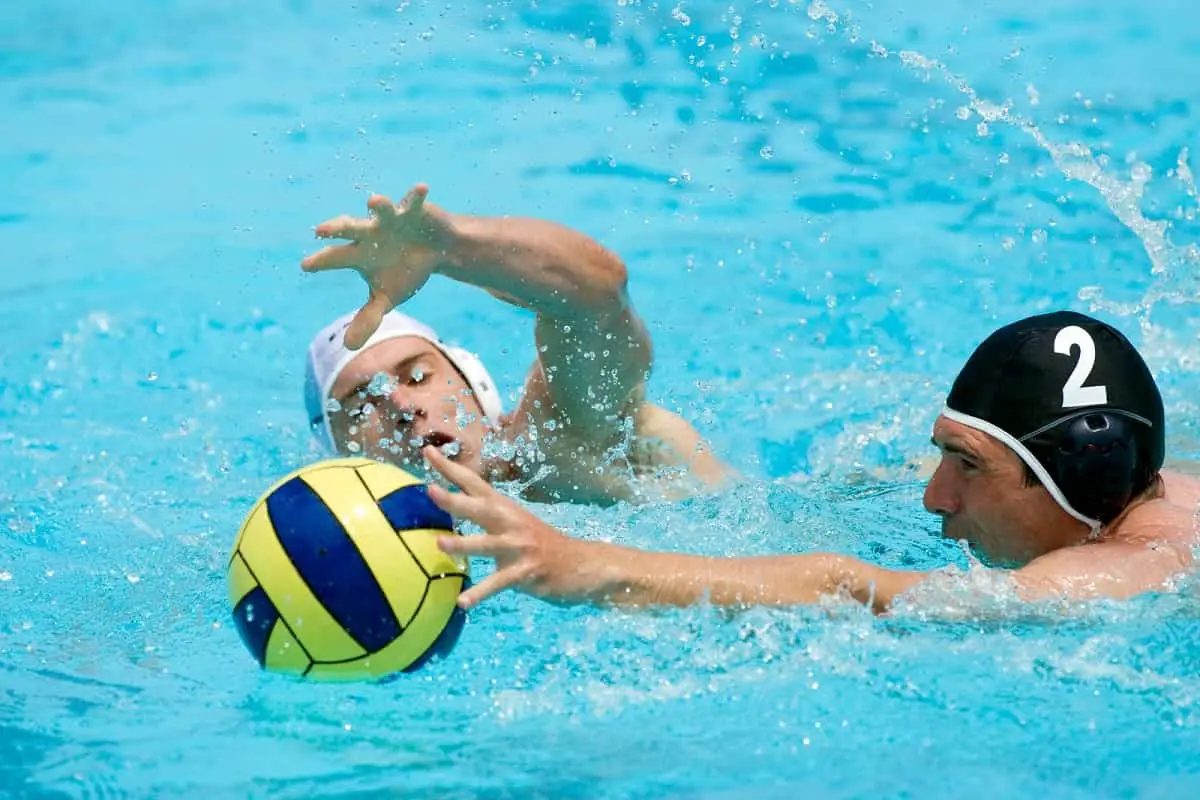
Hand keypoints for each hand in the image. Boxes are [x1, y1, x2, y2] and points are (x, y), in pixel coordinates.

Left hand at [301, 184, 456, 349]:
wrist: (435, 250)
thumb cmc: (405, 270)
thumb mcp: (387, 297)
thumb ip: (368, 318)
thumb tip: (348, 347)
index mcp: (359, 253)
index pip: (336, 258)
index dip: (321, 261)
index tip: (305, 265)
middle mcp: (370, 232)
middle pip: (350, 228)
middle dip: (337, 228)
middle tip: (320, 230)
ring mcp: (391, 219)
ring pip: (381, 210)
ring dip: (378, 205)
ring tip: (373, 200)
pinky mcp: (414, 210)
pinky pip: (414, 201)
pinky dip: (417, 195)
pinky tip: (422, 187)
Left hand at [422, 445, 597, 609]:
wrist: (584, 564)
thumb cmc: (541, 546)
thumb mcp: (515, 526)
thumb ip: (488, 520)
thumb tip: (454, 512)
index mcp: (505, 509)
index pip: (473, 482)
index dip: (450, 468)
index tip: (427, 451)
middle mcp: (511, 522)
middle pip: (479, 507)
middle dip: (454, 499)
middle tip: (429, 490)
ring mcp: (520, 547)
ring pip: (487, 544)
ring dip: (463, 544)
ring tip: (439, 544)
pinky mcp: (527, 571)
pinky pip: (499, 583)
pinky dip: (480, 593)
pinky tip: (462, 602)